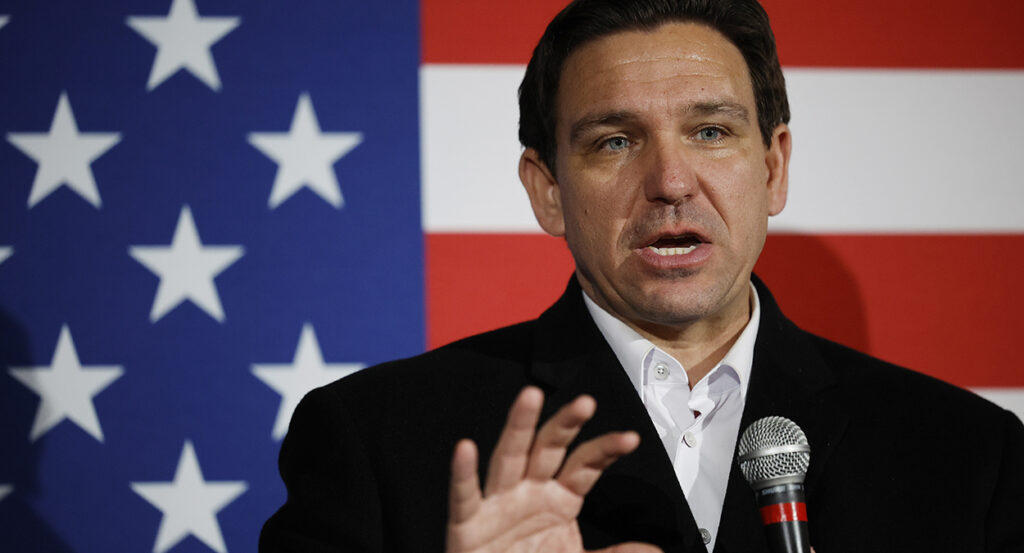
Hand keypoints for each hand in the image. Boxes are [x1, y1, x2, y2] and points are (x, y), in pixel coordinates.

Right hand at [445, 386, 661, 552]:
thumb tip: (653, 550)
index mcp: (559, 497)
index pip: (586, 463)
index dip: (606, 449)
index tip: (630, 438)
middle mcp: (529, 491)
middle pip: (548, 448)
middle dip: (566, 424)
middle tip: (585, 402)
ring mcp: (498, 503)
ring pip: (508, 456)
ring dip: (519, 426)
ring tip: (530, 398)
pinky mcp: (468, 522)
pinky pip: (466, 496)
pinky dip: (463, 473)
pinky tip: (465, 449)